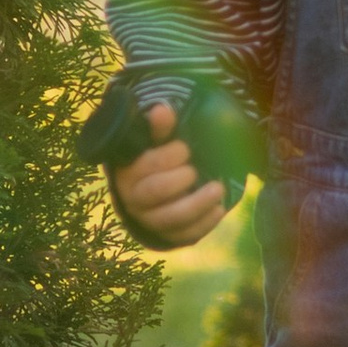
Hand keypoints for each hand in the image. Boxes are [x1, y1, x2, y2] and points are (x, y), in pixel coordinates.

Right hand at [110, 104, 226, 248]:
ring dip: (198, 203)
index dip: (169, 156)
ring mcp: (150, 221)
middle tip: (195, 169)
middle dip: (181, 178)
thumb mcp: (155, 143)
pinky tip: (219, 209)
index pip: (145, 166)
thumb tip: (162, 110)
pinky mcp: (167, 236)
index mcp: (128, 173)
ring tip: (219, 189)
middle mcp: (133, 200)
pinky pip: (185, 235)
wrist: (153, 193)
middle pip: (155, 192)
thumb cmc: (155, 161)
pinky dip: (205, 223)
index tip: (184, 148)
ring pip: (172, 218)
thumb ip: (159, 128)